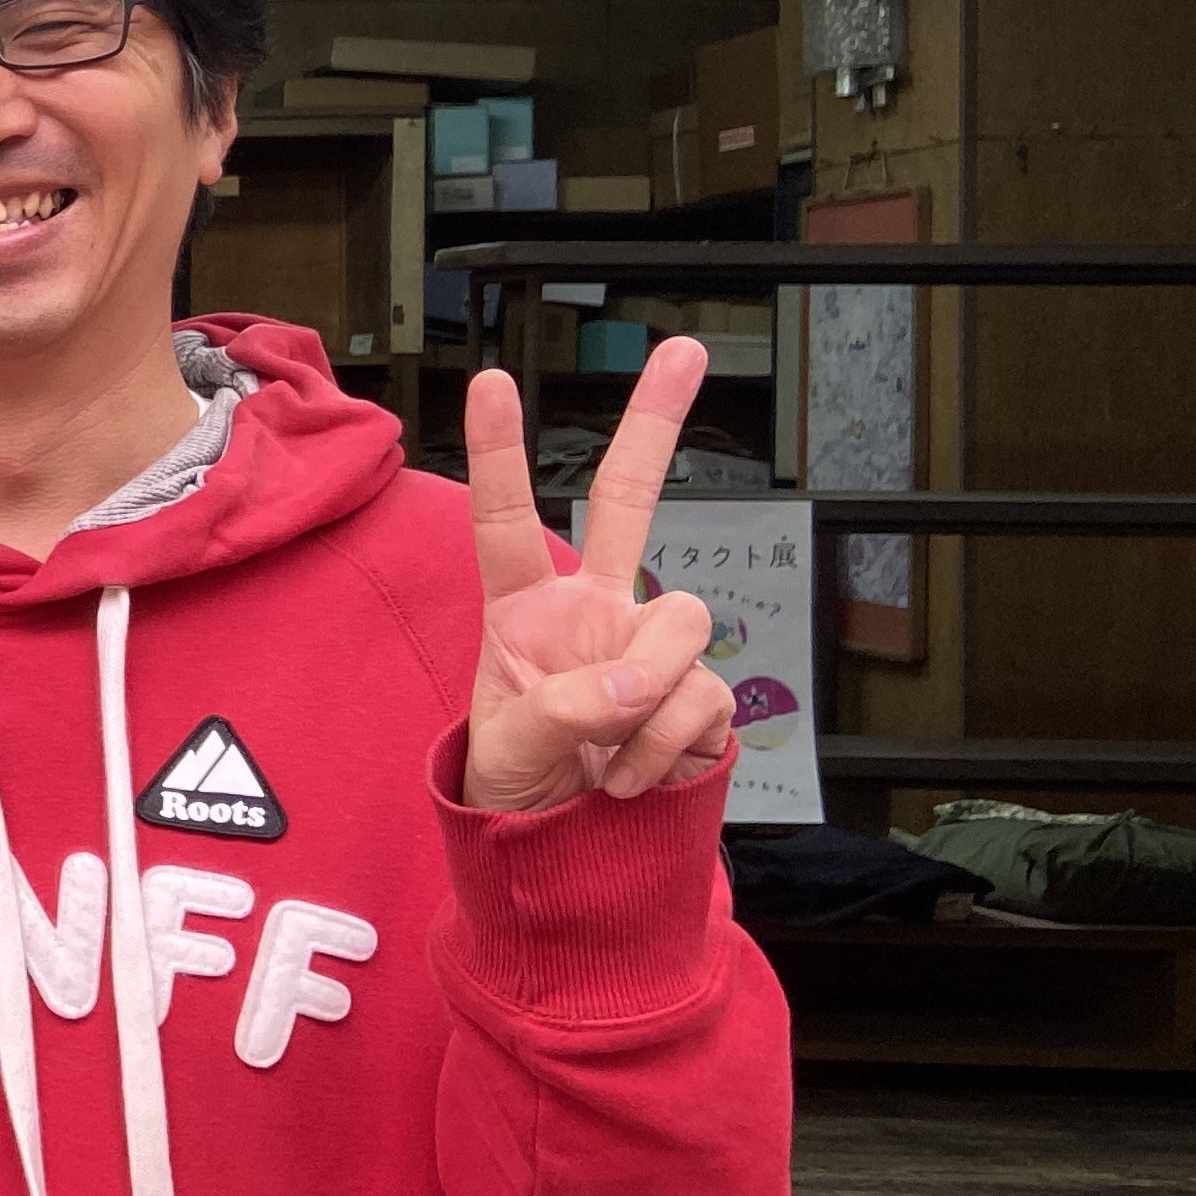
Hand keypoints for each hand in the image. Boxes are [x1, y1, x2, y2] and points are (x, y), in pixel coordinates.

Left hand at [460, 335, 736, 812]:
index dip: (499, 453)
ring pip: (683, 623)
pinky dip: (666, 748)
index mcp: (524, 610)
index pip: (506, 521)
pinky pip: (704, 698)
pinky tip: (633, 774)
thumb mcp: (510, 751)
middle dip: (657, 424)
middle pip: (629, 501)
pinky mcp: (699, 694)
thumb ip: (566, 709)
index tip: (491, 381)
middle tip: (687, 347)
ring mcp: (650, 648)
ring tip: (605, 753)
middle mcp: (594, 610)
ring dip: (646, 698)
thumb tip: (639, 684)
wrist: (565, 848)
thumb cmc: (516, 783)